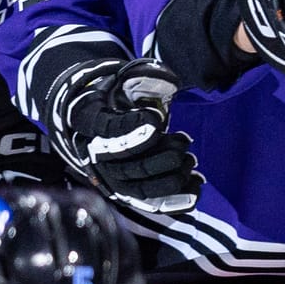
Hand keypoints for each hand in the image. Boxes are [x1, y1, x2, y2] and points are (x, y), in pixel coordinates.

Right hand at [48, 58, 200, 214]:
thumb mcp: (123, 80)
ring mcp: (110, 178)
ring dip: (173, 177)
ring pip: (141, 190)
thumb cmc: (117, 96)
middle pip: (129, 167)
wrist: (98, 119)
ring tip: (190, 159)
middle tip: (184, 140)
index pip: (107, 129)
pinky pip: (152, 204)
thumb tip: (170, 84)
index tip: (156, 119)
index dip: (132, 127)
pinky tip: (197, 182)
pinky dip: (177, 199)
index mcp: (87, 122)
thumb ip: (143, 79)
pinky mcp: (128, 192)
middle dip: (163, 157)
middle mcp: (95, 157)